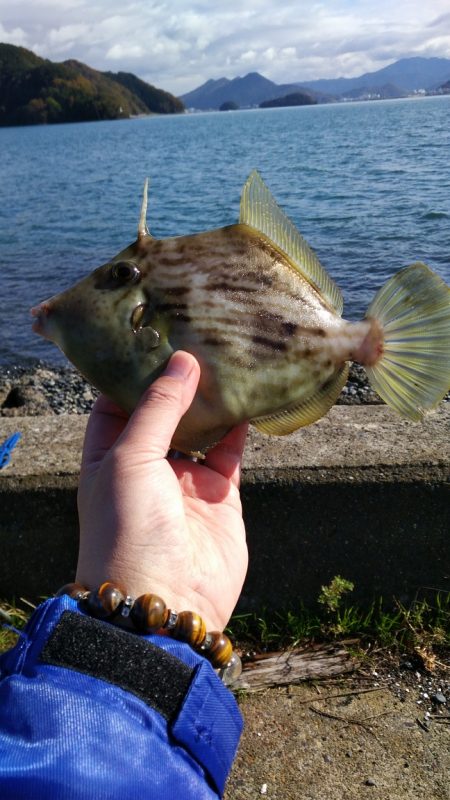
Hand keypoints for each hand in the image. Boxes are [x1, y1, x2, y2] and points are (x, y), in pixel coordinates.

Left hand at [76, 351, 247, 631]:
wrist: (165, 601)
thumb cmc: (127, 528)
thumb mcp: (130, 457)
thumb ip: (159, 407)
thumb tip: (184, 359)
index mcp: (108, 454)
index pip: (117, 401)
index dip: (133, 370)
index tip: (155, 334)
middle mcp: (145, 464)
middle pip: (163, 411)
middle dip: (179, 379)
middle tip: (199, 335)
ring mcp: (183, 480)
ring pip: (200, 427)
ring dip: (212, 398)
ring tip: (227, 355)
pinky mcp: (220, 495)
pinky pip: (231, 451)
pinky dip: (241, 426)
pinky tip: (250, 395)